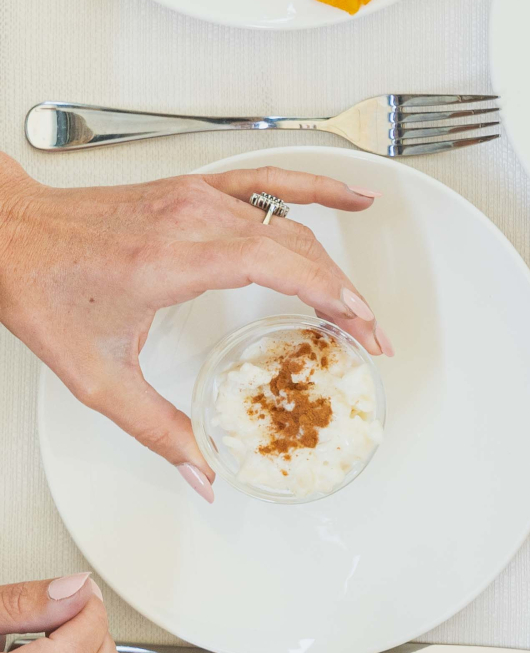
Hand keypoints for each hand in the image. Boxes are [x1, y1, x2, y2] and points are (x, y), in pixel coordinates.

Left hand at [0, 155, 387, 500]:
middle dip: (343, 295)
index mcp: (168, 259)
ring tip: (360, 304)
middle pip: (294, 248)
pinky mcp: (195, 189)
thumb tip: (202, 470)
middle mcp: (189, 219)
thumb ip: (157, 428)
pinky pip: (271, 181)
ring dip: (333, 265)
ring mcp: (195, 197)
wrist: (5, 233)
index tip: (360, 324)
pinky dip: (318, 188)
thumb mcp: (97, 376)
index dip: (327, 293)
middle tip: (369, 336)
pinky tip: (353, 198)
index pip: (274, 264)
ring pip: (290, 223)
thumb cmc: (41, 287)